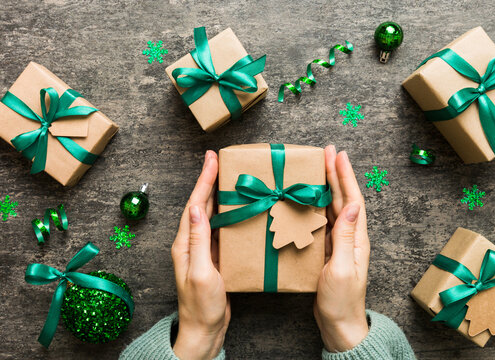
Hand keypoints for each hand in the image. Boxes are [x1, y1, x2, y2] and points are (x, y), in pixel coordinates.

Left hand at [171, 151, 229, 359]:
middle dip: (209, 181)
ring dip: (218, 195)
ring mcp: (203, 250)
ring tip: (230, 179)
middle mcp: (192, 243)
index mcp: (185, 243)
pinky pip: (220, 229)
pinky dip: (228, 215)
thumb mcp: (202, 272)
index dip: (204, 180)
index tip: (212, 160)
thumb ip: (199, 241)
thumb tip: (197, 209)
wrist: (205, 329)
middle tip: (220, 161)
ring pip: (211, 215)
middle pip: (201, 205)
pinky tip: (238, 210)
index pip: (195, 204)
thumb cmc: (202, 305)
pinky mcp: (214, 257)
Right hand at [314, 145, 369, 351]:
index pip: (352, 199)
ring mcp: (340, 243)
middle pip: (344, 198)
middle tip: (328, 152)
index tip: (338, 155)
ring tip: (319, 168)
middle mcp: (350, 236)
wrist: (339, 324)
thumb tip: (351, 205)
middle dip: (337, 174)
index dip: (345, 176)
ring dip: (328, 186)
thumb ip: (345, 237)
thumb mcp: (343, 268)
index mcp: (356, 238)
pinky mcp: (329, 251)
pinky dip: (318, 206)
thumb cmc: (341, 300)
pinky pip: (324, 221)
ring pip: (334, 207)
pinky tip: (310, 200)